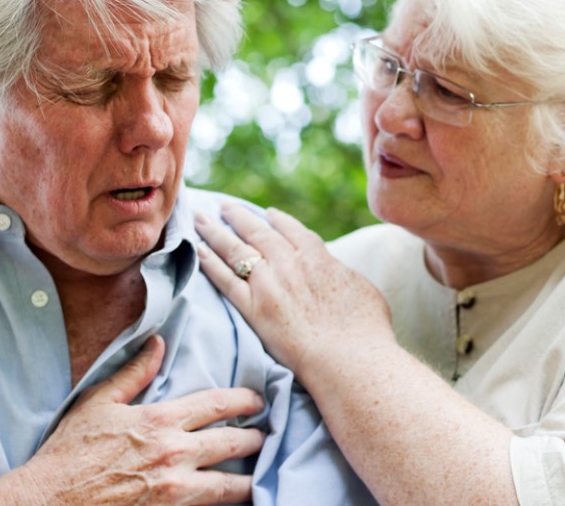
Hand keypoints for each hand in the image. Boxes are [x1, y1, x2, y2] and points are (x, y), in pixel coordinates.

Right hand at [0, 336, 265, 504]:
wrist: (50, 501)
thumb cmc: (70, 453)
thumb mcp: (98, 403)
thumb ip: (133, 373)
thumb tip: (157, 343)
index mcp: (160, 421)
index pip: (216, 404)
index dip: (244, 401)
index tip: (257, 401)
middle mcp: (174, 454)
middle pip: (233, 443)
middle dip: (255, 439)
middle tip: (266, 436)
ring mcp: (176, 490)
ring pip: (231, 484)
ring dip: (250, 478)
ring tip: (259, 473)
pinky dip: (225, 503)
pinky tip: (232, 499)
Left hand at [194, 204, 392, 377]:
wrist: (349, 358)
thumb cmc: (366, 330)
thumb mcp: (362, 288)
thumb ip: (341, 273)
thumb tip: (335, 270)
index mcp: (317, 256)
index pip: (292, 230)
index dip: (277, 220)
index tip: (266, 213)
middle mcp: (289, 263)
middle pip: (257, 232)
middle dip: (239, 217)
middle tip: (224, 206)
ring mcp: (268, 284)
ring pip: (235, 249)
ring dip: (216, 231)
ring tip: (201, 219)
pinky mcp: (253, 309)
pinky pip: (225, 280)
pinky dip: (210, 263)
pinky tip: (199, 251)